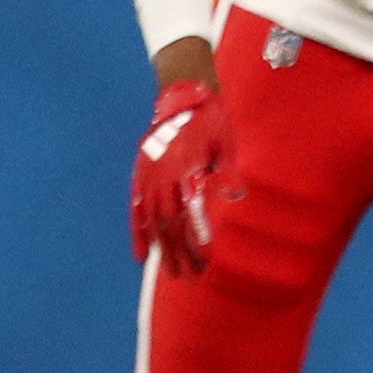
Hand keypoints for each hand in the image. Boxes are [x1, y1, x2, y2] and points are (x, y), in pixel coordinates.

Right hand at [130, 80, 230, 272]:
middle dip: (181, 252)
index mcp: (186, 171)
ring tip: (172, 273)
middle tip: (192, 275)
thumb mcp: (228, 143)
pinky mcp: (140, 176)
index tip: (207, 261)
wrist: (184, 98)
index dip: (196, 240)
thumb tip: (236, 198)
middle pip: (170, 224)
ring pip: (152, 222)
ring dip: (162, 250)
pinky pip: (136, 210)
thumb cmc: (214, 122)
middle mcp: (163, 177)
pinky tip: (142, 257)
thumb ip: (230, 172)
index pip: (189, 215)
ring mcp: (148, 178)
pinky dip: (138, 235)